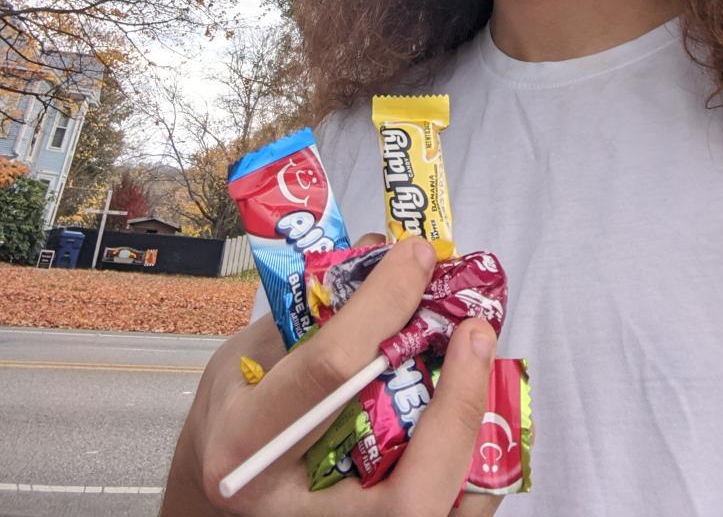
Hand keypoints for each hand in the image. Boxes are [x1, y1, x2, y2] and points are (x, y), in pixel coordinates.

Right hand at [160, 235, 500, 516]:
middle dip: (456, 403)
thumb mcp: (248, 356)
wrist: (214, 506)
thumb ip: (310, 312)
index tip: (417, 257)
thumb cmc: (233, 422)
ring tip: (487, 371)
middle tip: (476, 330)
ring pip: (435, 515)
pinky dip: (475, 475)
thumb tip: (382, 253)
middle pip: (403, 487)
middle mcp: (294, 513)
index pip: (332, 371)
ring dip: (475, 440)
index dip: (385, 303)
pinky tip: (476, 419)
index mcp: (248, 446)